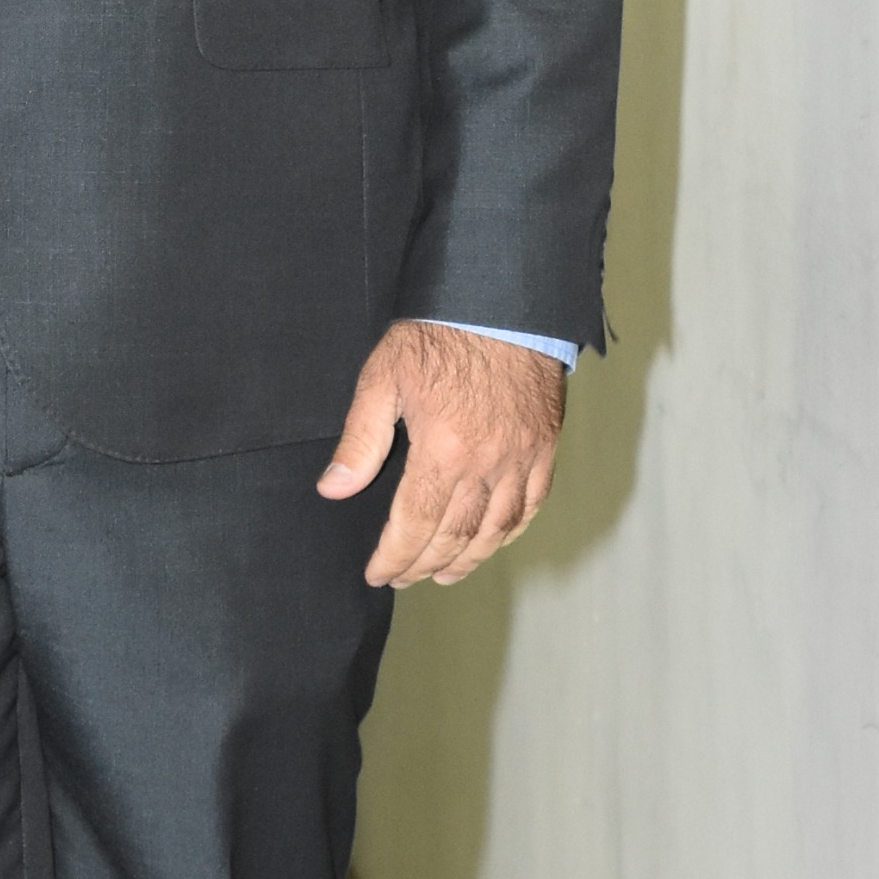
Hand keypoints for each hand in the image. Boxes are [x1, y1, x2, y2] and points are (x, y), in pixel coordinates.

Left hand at [318, 321, 567, 588]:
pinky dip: (510, 531)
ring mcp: (521, 457)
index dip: (395, 557)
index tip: (378, 573)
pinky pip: (532, 504)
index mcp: (443, 450)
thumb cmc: (438, 334)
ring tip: (444, 574)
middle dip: (424, 565)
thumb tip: (334, 489)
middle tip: (403, 578)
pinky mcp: (544, 446)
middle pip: (455, 536)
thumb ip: (360, 440)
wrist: (500, 301)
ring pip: (496, 529)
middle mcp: (487, 463)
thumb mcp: (383, 379)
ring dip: (468, 559)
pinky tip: (492, 540)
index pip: (416, 525)